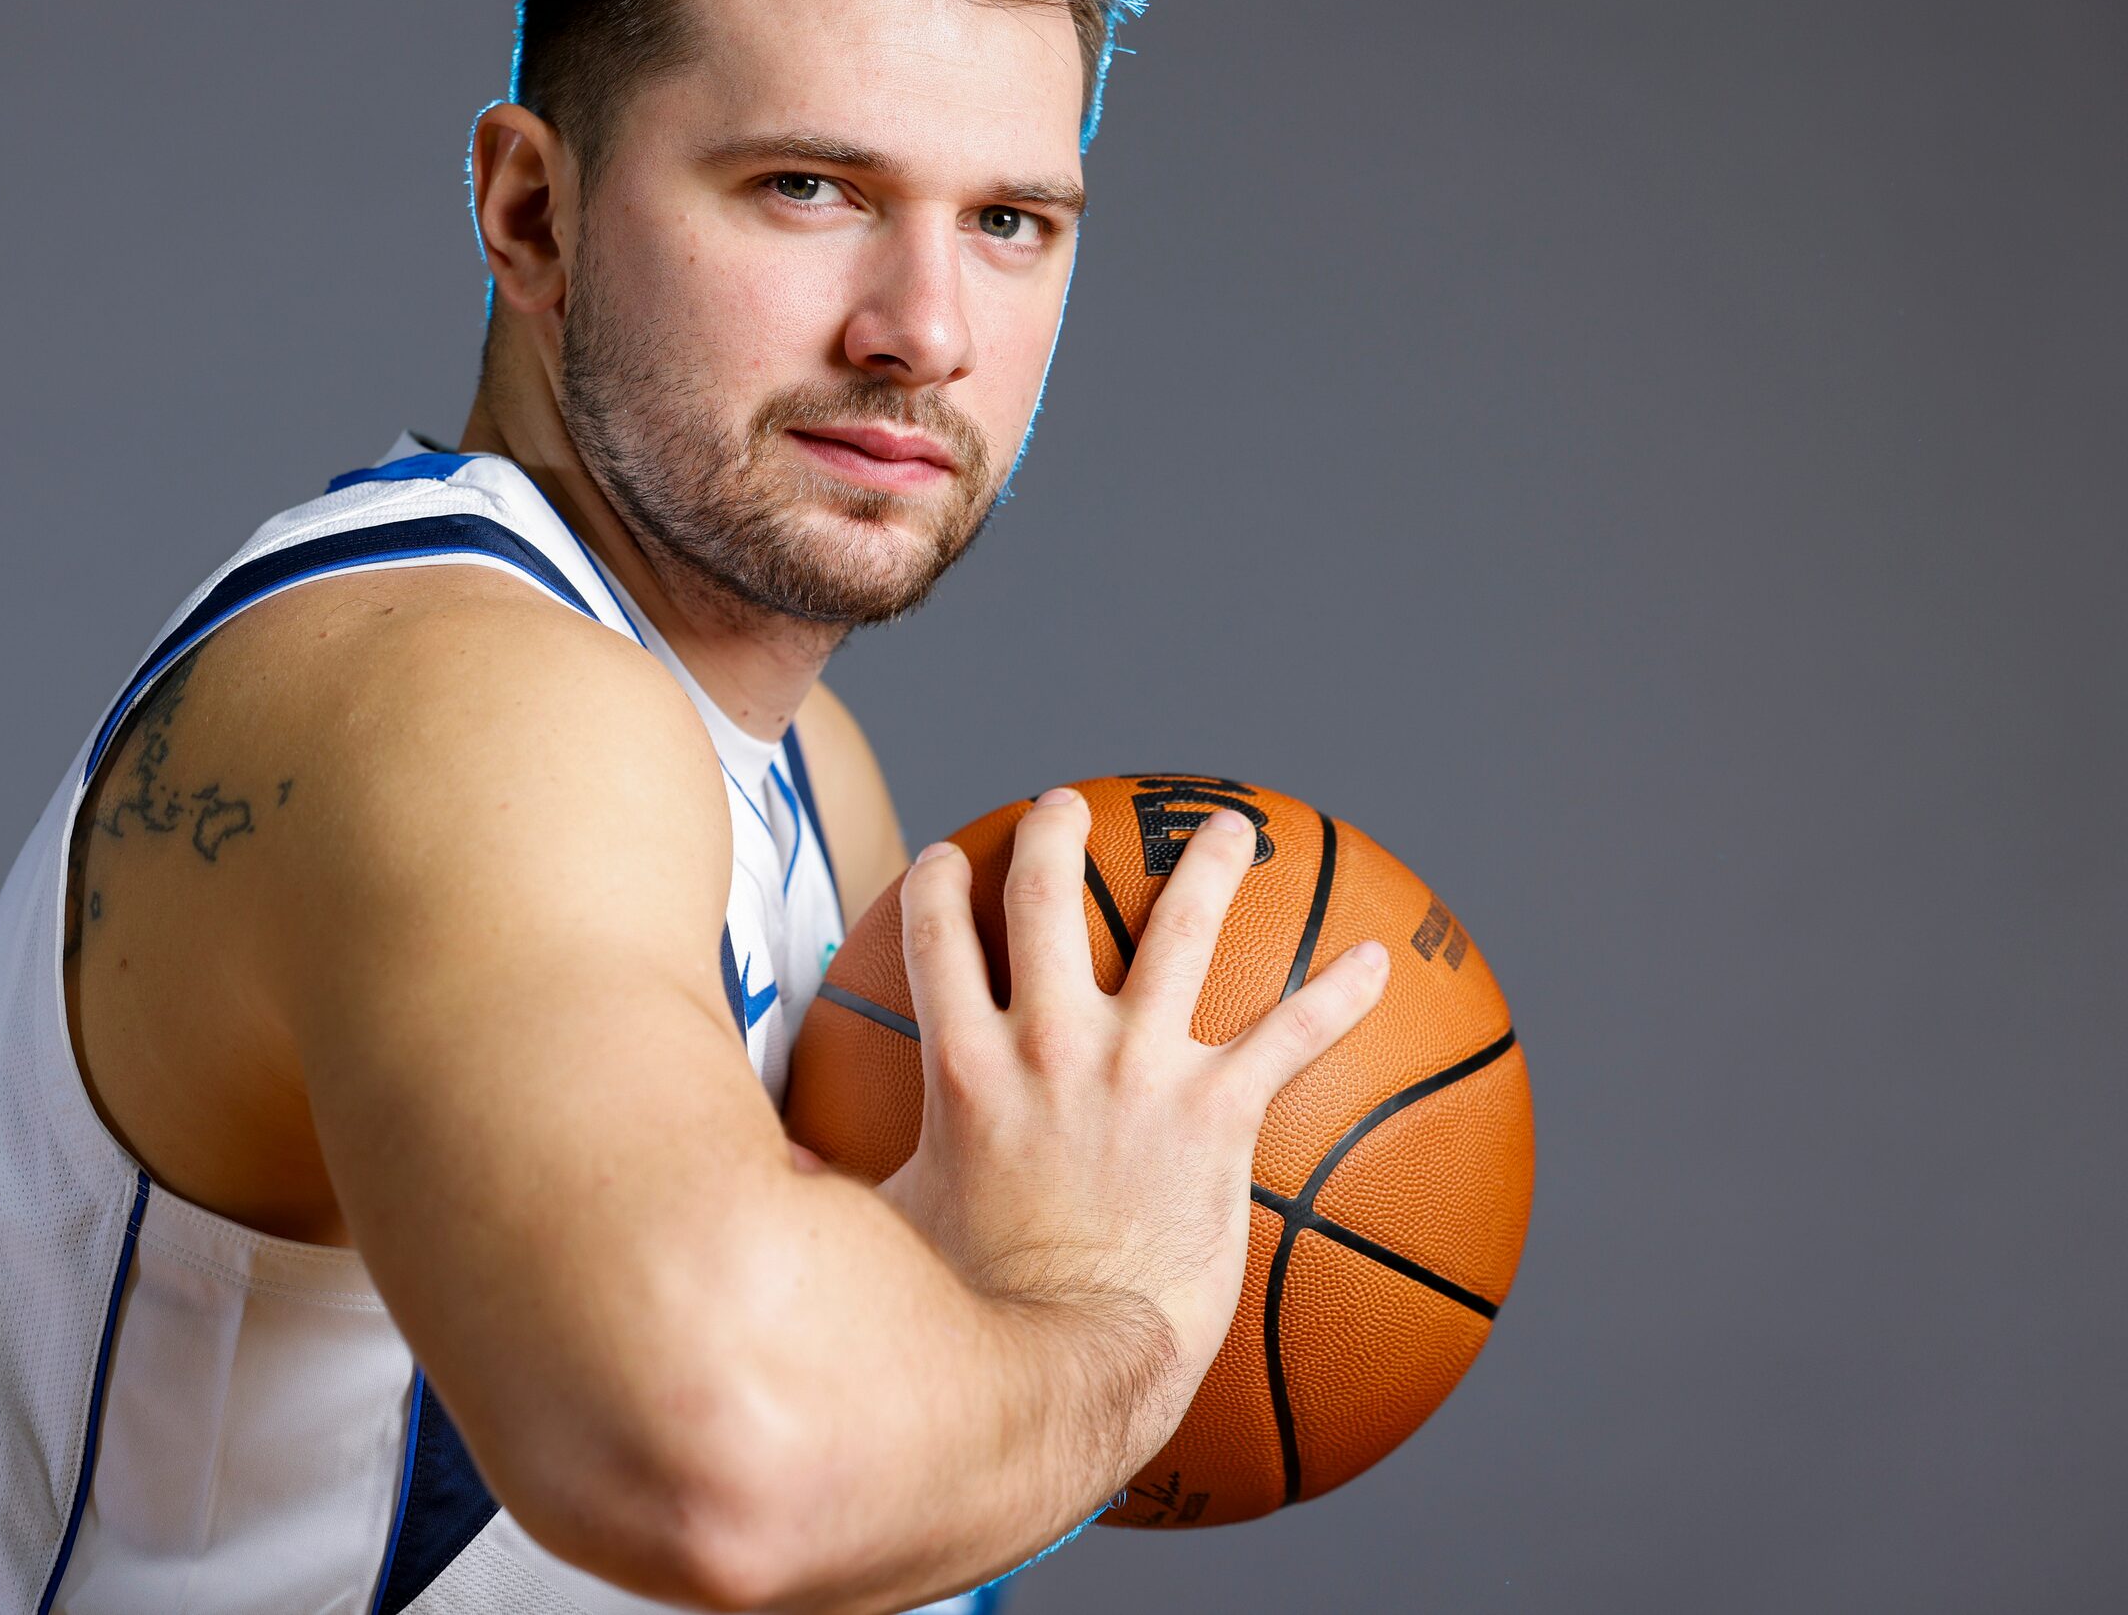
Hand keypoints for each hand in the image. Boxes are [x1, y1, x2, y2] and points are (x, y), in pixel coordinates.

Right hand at [876, 788, 1388, 1430]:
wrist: (1068, 1355)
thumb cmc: (973, 1312)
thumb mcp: (887, 1235)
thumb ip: (840, 1191)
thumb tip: (778, 1186)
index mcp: (964, 1064)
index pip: (938, 937)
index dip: (943, 885)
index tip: (953, 860)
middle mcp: (1049, 1043)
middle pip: (1046, 897)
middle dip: (1053, 834)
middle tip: (1066, 807)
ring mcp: (1137, 1070)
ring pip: (1180, 931)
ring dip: (1207, 867)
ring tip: (1228, 827)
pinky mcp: (1216, 1112)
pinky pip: (1292, 1036)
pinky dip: (1342, 994)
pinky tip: (1383, 963)